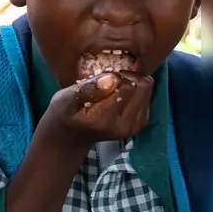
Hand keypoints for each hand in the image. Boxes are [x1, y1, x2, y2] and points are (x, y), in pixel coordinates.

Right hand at [40, 71, 154, 146]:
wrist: (71, 136)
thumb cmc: (65, 113)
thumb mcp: (64, 99)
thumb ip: (87, 89)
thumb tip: (111, 78)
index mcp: (104, 119)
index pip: (126, 85)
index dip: (116, 75)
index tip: (100, 78)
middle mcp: (123, 125)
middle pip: (143, 86)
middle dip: (128, 77)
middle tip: (109, 80)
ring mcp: (134, 126)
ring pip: (147, 89)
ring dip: (133, 83)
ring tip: (113, 87)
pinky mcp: (140, 124)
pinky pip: (147, 97)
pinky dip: (135, 91)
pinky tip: (120, 94)